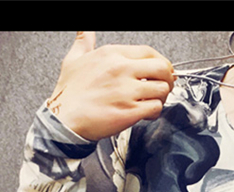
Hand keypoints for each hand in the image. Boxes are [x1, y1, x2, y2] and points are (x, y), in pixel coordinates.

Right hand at [45, 31, 174, 140]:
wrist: (65, 120)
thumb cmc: (70, 94)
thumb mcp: (74, 60)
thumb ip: (84, 42)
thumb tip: (84, 31)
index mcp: (112, 55)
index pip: (149, 52)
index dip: (160, 62)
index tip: (159, 71)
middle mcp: (121, 70)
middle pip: (162, 67)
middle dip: (168, 78)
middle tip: (164, 86)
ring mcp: (127, 91)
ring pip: (162, 88)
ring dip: (163, 96)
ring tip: (154, 101)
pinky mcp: (130, 111)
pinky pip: (156, 107)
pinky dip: (155, 112)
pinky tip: (147, 114)